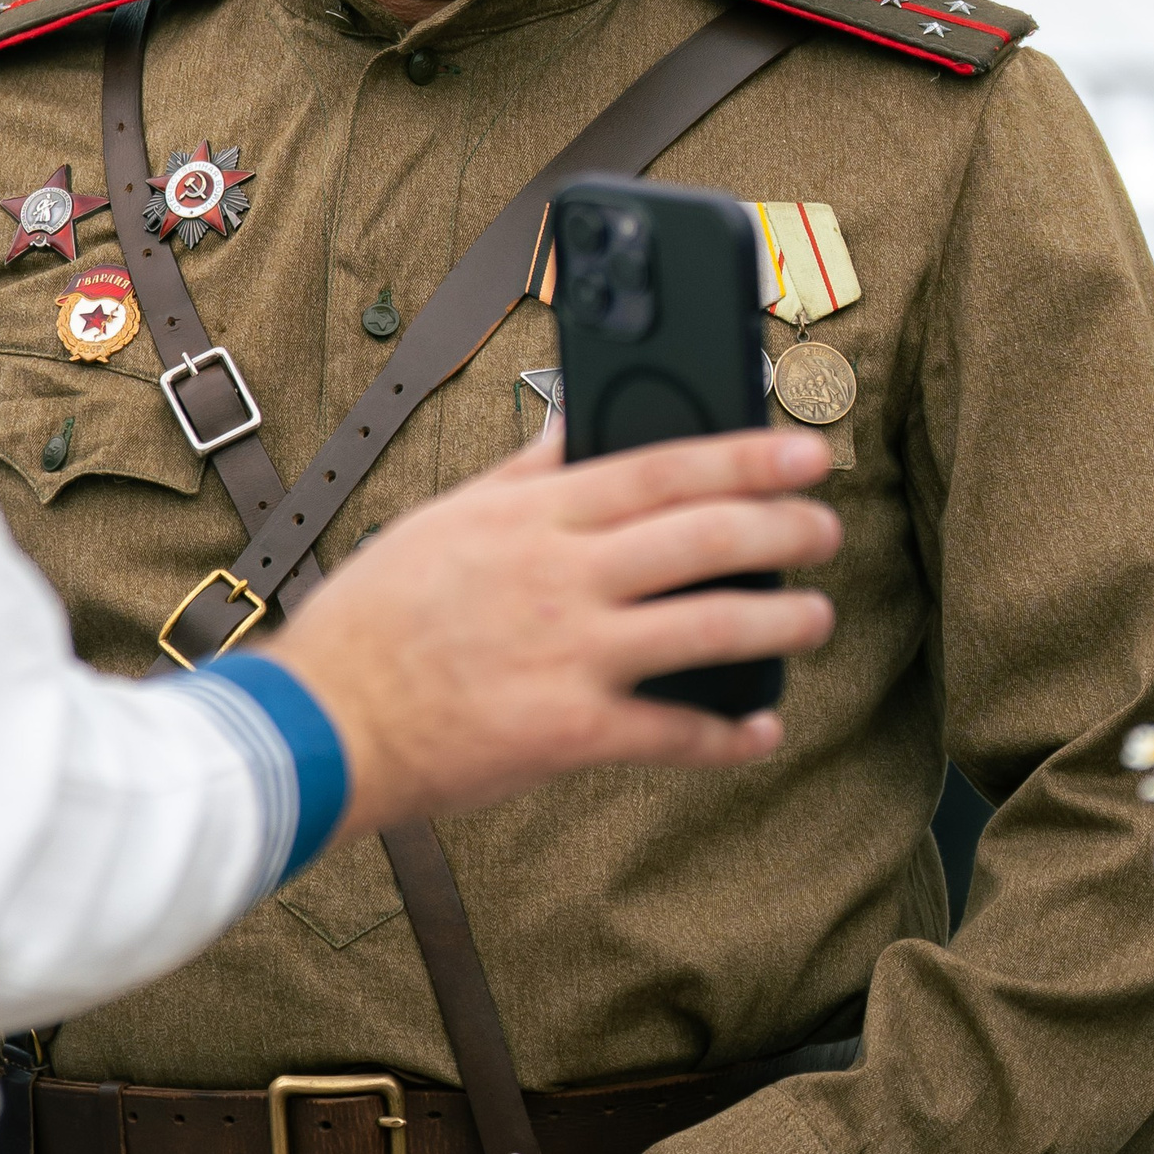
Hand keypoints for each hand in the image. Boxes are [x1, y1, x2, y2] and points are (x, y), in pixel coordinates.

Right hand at [277, 427, 839, 838]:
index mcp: (530, 516)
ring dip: (779, 621)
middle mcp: (560, 577)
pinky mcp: (569, 732)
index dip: (742, 455)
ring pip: (707, 628)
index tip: (803, 450)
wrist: (327, 720)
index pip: (658, 467)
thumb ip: (524, 471)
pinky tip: (760, 731)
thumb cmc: (375, 618)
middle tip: (826, 527)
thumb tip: (577, 416)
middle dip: (782, 529)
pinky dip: (728, 737)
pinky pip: (674, 733)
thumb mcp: (445, 518)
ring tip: (816, 617)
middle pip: (701, 538)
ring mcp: (570, 654)